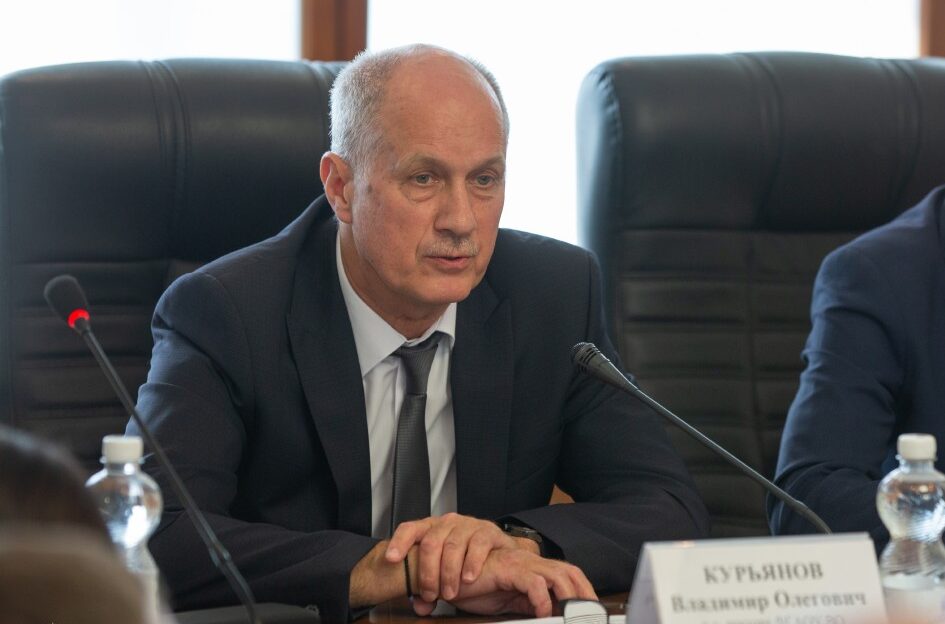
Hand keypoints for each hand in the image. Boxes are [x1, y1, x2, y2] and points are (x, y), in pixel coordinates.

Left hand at [386, 513, 519, 601]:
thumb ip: (429, 589)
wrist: (502, 556)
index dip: (399, 543)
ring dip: (449, 573)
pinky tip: (468, 578)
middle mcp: (448, 523)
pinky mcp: (488, 531)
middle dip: (428, 572)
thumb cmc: (467, 563)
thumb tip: (419, 606)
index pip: (410, 529)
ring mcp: (468, 525)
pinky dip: (472, 563)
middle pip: (431, 542)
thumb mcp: (443, 575)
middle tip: (431, 594)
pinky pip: (478, 544)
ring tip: (450, 593)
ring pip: (453, 545)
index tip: (391, 559)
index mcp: (432, 529)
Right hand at [439, 546, 596, 617]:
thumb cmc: (473, 586)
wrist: (447, 574)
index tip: (592, 608)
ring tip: (572, 614)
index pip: (567, 573)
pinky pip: (533, 582)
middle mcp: (530, 562)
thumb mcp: (509, 600)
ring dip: (569, 595)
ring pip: (557, 574)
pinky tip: (543, 613)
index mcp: (532, 568)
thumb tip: (549, 616)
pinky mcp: (509, 569)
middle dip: (585, 592)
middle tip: (592, 613)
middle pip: (569, 571)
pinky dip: (542, 599)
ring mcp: (520, 563)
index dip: (582, 589)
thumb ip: (529, 604)